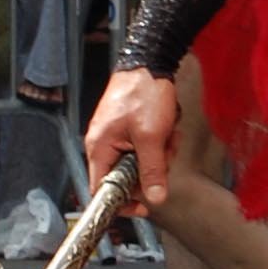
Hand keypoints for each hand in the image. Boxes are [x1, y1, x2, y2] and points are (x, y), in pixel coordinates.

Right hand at [86, 66, 180, 210]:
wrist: (150, 61)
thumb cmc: (144, 93)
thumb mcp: (152, 137)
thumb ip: (152, 170)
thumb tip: (154, 199)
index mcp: (99, 149)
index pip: (101, 191)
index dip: (121, 203)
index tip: (143, 206)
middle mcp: (102, 145)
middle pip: (125, 178)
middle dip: (151, 169)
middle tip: (165, 154)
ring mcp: (116, 137)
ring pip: (139, 163)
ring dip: (159, 154)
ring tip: (168, 136)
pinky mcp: (128, 129)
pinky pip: (144, 148)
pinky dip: (159, 143)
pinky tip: (168, 129)